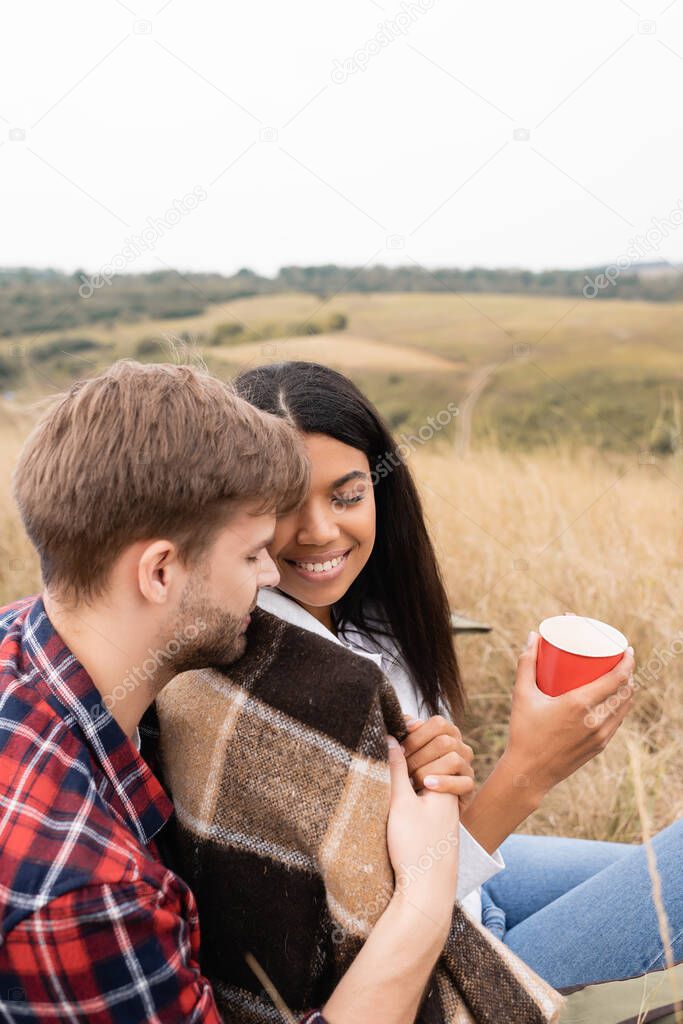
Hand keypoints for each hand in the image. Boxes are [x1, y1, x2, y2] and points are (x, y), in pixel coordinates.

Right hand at [386, 736, 459, 917]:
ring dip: (409, 778)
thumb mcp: (400, 802)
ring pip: (427, 783)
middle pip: (432, 764)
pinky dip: (411, 796)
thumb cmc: (415, 847)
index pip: (436, 749)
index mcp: (445, 786)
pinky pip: (425, 802)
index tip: (395, 740)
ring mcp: (444, 815)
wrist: (427, 893)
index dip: (415, 741)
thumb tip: (391, 738)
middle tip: (390, 757)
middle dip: (412, 757)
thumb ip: (396, 769)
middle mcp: (449, 798)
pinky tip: (394, 806)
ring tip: (389, 782)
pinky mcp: (436, 830)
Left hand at [400, 714, 475, 798]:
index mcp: (448, 733)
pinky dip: (444, 783)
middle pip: (445, 742)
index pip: (439, 723)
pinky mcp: (469, 786)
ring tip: (411, 780)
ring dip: (429, 770)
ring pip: (453, 760)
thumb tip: (408, 721)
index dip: (418, 734)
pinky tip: (428, 785)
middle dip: (419, 755)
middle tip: (402, 767)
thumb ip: (408, 733)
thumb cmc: (414, 769)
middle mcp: (461, 747)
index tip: (399, 747)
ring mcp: (467, 766)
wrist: (425, 803)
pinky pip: (463, 783)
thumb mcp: (410, 750)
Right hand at [503, 632, 635, 798]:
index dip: (627, 662)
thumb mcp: (522, 694)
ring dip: (626, 690)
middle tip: (620, 660)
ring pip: (624, 707)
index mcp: (579, 704)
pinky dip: (619, 707)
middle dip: (628, 673)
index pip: (616, 679)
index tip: (627, 650)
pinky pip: (616, 721)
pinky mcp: (599, 747)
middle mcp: (595, 721)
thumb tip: (533, 636)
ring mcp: (600, 736)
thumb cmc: (523, 732)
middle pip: (625, 691)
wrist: (529, 773)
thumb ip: (527, 663)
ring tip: (620, 678)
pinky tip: (614, 701)